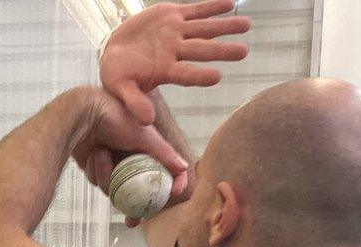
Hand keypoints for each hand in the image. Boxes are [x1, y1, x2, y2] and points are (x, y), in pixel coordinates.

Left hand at [69, 86, 187, 199]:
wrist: (81, 114)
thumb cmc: (114, 116)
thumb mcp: (144, 135)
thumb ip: (164, 152)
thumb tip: (184, 167)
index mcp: (146, 150)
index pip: (165, 173)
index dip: (172, 186)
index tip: (173, 193)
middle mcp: (131, 159)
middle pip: (139, 190)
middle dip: (133, 202)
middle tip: (131, 212)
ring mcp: (114, 165)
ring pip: (116, 188)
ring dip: (108, 174)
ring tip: (102, 152)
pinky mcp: (96, 169)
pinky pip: (99, 182)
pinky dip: (96, 170)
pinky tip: (93, 153)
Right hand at [100, 0, 249, 123]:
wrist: (114, 49)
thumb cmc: (117, 72)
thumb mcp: (119, 87)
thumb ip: (134, 101)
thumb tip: (146, 122)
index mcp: (164, 70)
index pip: (184, 74)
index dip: (199, 75)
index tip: (216, 77)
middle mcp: (174, 51)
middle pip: (201, 50)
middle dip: (222, 51)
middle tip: (243, 53)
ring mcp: (176, 33)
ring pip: (204, 29)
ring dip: (225, 26)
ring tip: (247, 25)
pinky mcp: (173, 15)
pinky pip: (196, 10)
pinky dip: (212, 7)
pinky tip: (231, 3)